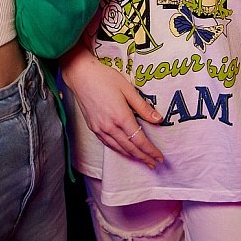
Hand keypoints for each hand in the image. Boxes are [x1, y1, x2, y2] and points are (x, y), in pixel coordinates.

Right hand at [60, 50, 163, 166]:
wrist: (81, 75)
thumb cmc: (105, 77)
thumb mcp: (128, 89)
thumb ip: (143, 107)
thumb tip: (158, 119)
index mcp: (120, 117)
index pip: (139, 140)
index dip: (150, 150)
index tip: (160, 158)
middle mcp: (109, 127)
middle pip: (130, 148)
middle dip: (144, 157)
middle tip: (155, 164)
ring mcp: (99, 128)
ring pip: (118, 148)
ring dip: (132, 156)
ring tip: (143, 160)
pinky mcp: (93, 127)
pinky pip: (108, 143)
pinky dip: (119, 150)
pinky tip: (124, 151)